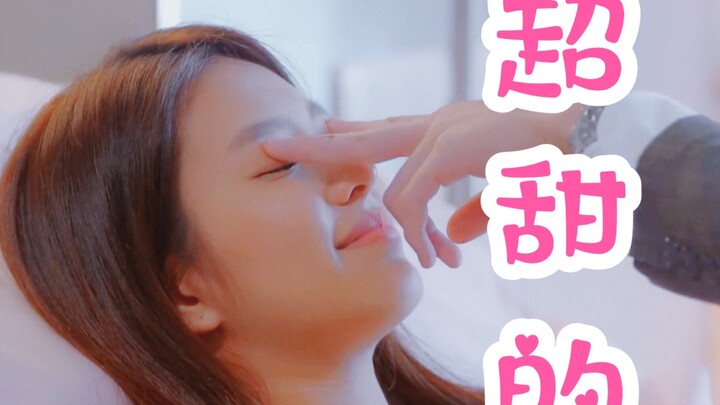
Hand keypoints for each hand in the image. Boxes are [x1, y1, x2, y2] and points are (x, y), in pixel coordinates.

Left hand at [263, 101, 579, 267]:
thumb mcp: (506, 190)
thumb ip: (474, 212)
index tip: (324, 131)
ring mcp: (443, 132)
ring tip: (419, 256)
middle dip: (319, 145)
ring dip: (402, 229)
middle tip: (273, 146)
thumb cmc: (553, 163)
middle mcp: (440, 123)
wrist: (592, 143)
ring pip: (391, 183)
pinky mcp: (449, 148)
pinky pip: (412, 197)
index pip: (389, 130)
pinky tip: (430, 254)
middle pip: (365, 138)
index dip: (354, 134)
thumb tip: (452, 237)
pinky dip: (416, 230)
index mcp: (449, 128)